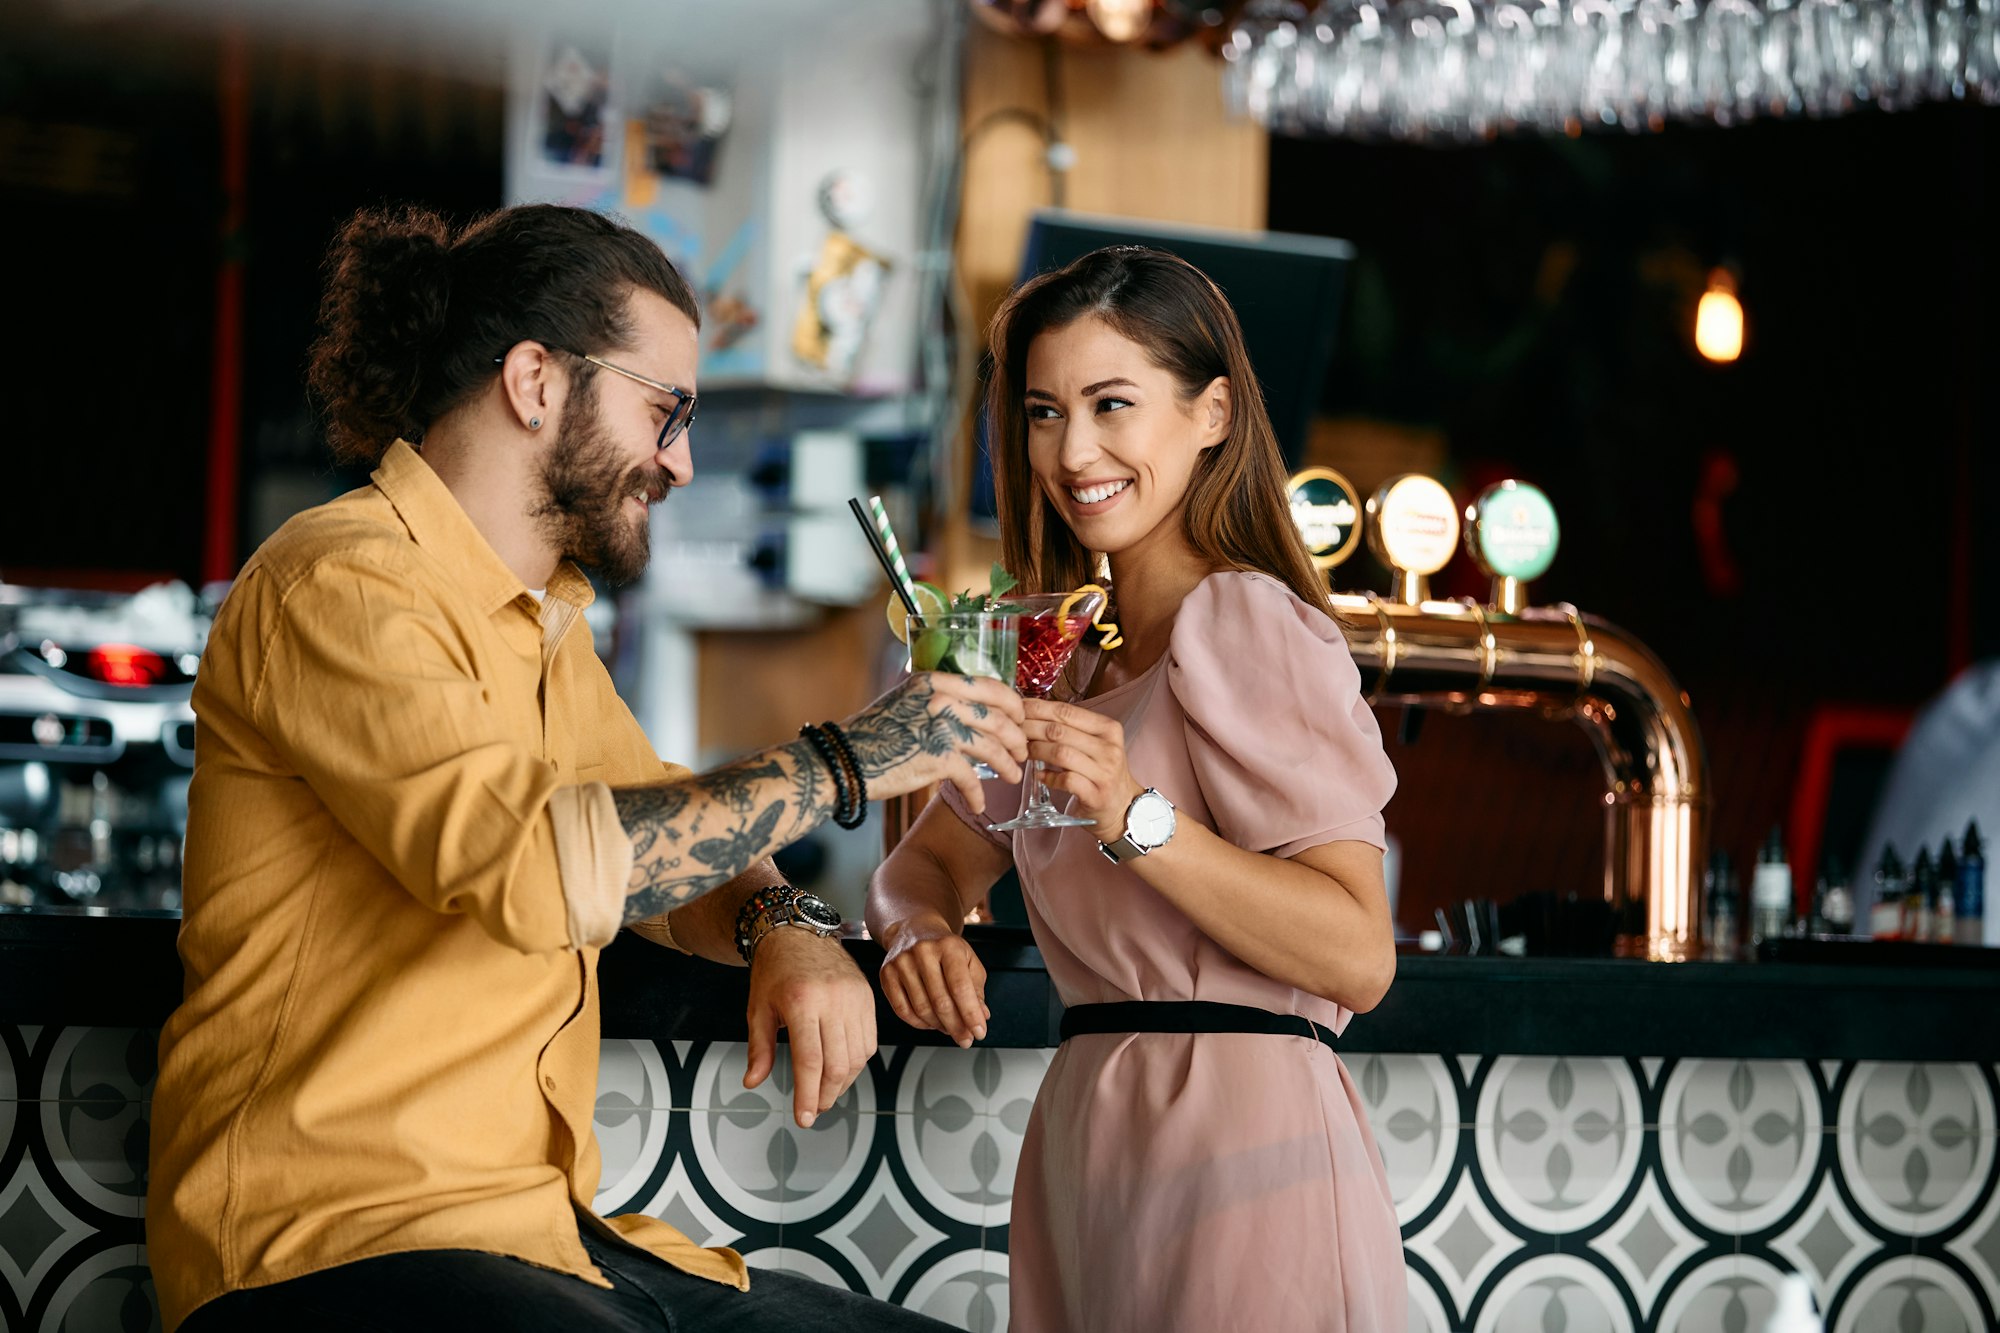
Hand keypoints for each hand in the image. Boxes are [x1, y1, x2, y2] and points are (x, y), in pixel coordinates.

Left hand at [745, 927, 877, 1127]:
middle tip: (814, 1108)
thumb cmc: (775, 971)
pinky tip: (841, 1068)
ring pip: (856, 1057)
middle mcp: (832, 1000)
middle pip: (837, 1065)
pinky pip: (868, 1042)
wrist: (799, 933)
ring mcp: (854, 998)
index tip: (804, 1118)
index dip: (807, 1096)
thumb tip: (753, 1081)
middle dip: (825, 1095)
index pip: (810, 1062)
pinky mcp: (867, 997)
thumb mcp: (758, 1009)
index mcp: (802, 1002)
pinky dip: (856, 1063)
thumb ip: (759, 1048)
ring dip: (842, 1083)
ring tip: (825, 1092)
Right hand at [841, 673, 1027, 813]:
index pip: (989, 686)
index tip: (1019, 719)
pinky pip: (971, 778)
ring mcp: (941, 728)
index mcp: (935, 681)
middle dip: (1016, 738)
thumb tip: (973, 711)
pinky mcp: (938, 758)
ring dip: (1008, 765)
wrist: (845, 759)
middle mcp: (942, 699)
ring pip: (992, 746)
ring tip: (1013, 776)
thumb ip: (939, 699)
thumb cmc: (874, 733)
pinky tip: (979, 804)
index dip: (1012, 704)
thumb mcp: (907, 700)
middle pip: (998, 717)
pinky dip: (978, 794)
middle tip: (1021, 752)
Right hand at [879, 914, 989, 1047]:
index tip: (979, 1032)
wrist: (915, 930)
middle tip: (965, 1039)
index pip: (960, 987)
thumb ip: (977, 989)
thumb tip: (981, 1016)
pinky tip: (930, 1023)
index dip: (971, 1014)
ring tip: (949, 1028)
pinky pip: (902, 1010)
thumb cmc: (945, 948)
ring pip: (922, 1009)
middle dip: (956, 1026)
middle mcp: (923, 951)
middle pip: (941, 1001)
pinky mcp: (886, 974)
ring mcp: (902, 962)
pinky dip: (919, 1024)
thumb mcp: (968, 961)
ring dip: (938, 1026)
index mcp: (948, 946)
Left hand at [1022, 698, 1143, 830]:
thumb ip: (1071, 729)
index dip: (1037, 709)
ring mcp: (1104, 772)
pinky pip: (1065, 780)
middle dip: (1030, 729)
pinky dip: (1047, 777)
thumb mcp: (1096, 744)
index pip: (1066, 711)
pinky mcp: (1096, 795)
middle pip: (1059, 731)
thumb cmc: (1102, 772)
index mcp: (1108, 729)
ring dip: (1036, 751)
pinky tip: (1038, 776)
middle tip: (1013, 732)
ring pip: (1061, 753)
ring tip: (1022, 753)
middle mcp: (1109, 748)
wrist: (1124, 807)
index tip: (1018, 709)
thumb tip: (1032, 713)